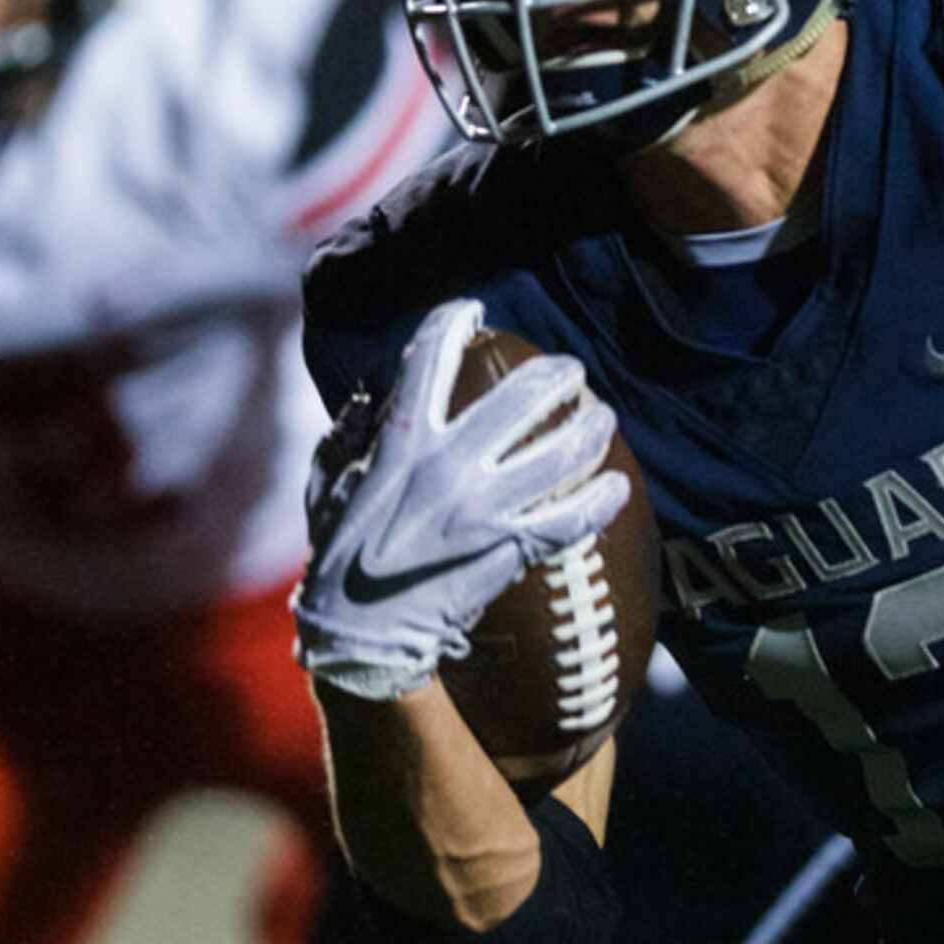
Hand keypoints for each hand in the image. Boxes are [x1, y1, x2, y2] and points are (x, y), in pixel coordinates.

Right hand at [293, 298, 628, 700]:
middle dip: (556, 375)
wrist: (361, 632)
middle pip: (522, 397)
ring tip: (603, 418)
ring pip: (560, 453)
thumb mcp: (327, 485)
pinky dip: (600, 501)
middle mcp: (448, 465)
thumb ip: (348, 436)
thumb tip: (370, 399)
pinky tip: (616, 486)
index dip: (455, 321)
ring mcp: (484, 508)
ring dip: (591, 429)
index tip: (474, 311)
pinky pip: (570, 519)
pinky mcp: (509, 549)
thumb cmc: (339, 556)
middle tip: (571, 372)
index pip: (430, 357)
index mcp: (401, 441)